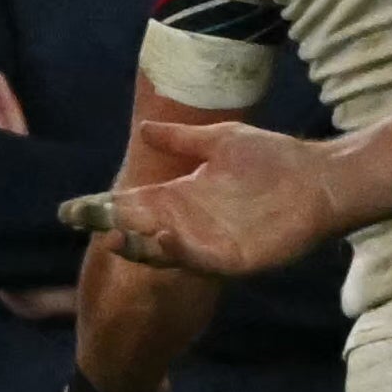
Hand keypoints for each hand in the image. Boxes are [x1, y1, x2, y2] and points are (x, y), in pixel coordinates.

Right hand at [63, 119, 340, 278]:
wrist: (322, 179)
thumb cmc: (274, 159)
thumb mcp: (221, 142)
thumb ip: (182, 141)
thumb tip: (144, 130)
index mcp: (181, 197)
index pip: (132, 205)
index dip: (101, 208)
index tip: (69, 210)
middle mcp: (188, 224)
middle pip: (139, 231)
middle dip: (110, 229)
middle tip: (84, 223)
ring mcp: (209, 244)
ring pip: (163, 252)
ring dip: (139, 246)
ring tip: (116, 234)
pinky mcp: (234, 260)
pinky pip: (199, 260)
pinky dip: (179, 252)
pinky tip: (163, 235)